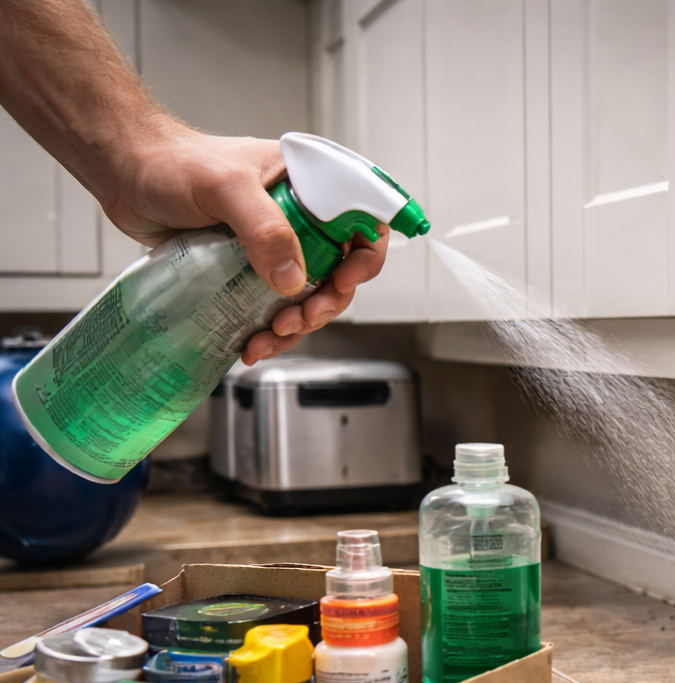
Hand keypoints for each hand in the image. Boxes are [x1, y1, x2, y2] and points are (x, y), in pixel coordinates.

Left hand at [107, 120, 387, 363]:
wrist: (124, 174)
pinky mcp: (249, 268)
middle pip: (339, 270)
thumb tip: (291, 278)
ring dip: (298, 324)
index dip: (365, 256)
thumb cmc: (171, 162)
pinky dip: (269, 330)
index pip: (363, 220)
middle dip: (326, 303)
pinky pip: (273, 306)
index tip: (344, 281)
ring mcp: (274, 244)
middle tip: (302, 318)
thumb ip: (265, 228)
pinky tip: (252, 342)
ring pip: (307, 295)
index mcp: (309, 184)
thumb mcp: (225, 187)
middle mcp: (299, 215)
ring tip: (272, 335)